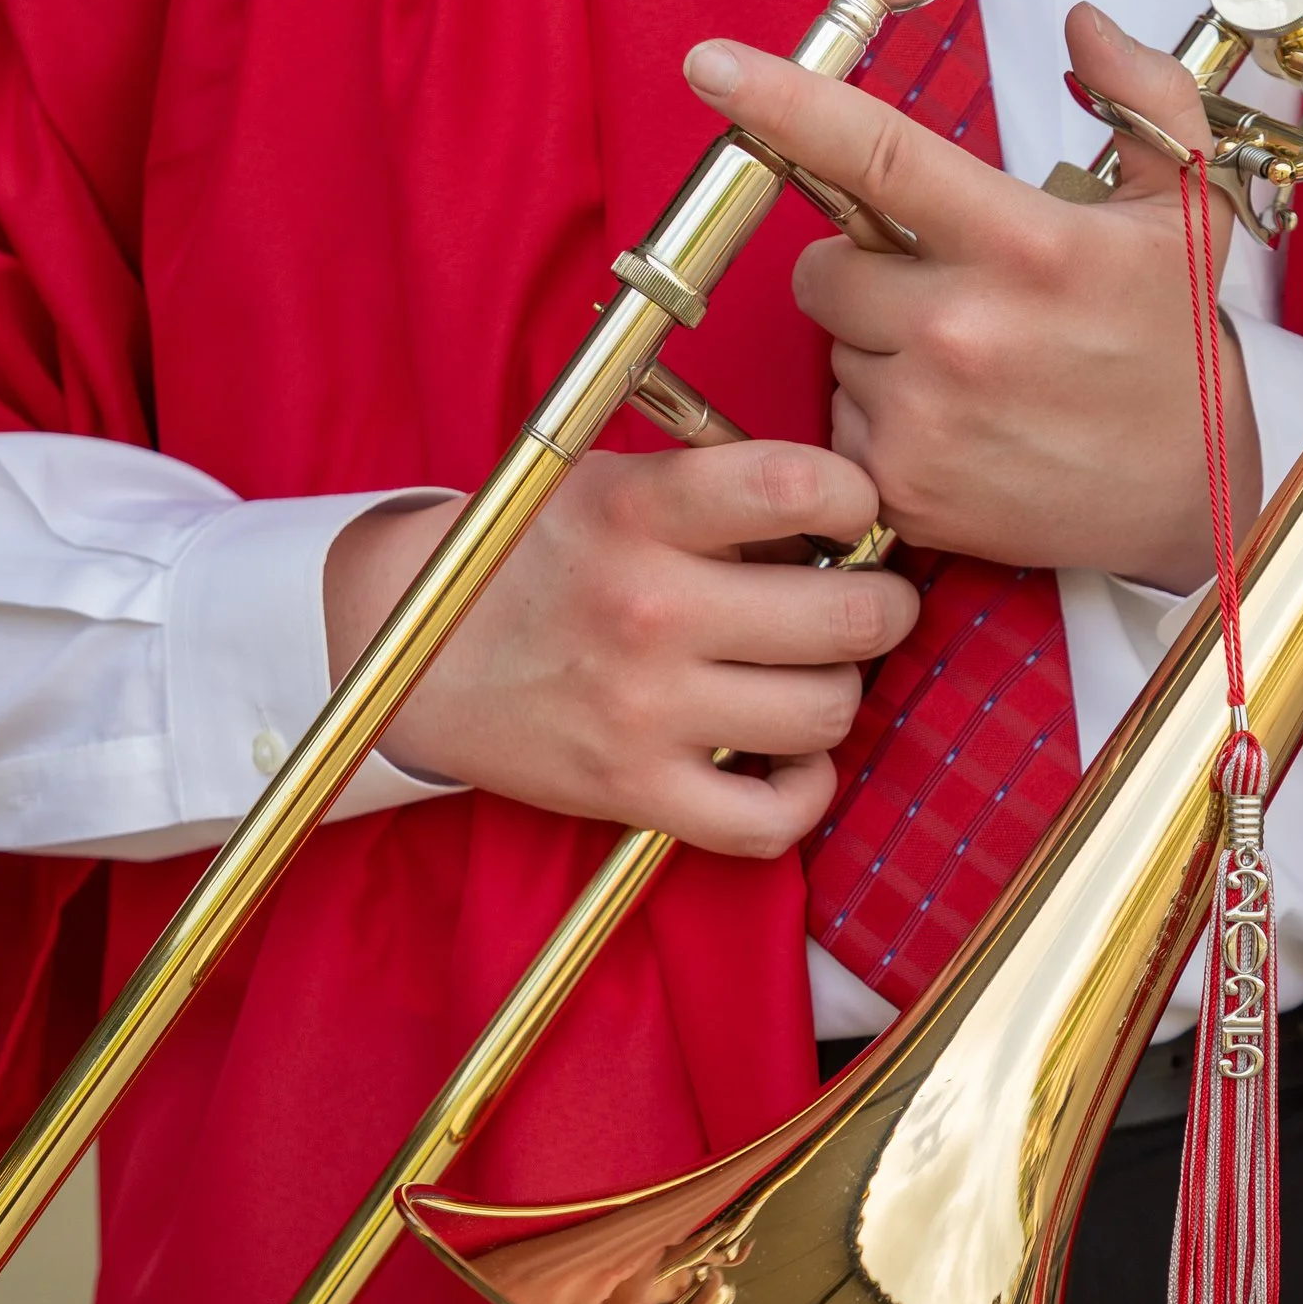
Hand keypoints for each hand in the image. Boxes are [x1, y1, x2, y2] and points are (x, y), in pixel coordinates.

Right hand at [324, 443, 918, 858]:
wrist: (422, 653)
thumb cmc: (546, 559)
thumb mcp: (615, 485)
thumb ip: (722, 492)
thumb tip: (852, 520)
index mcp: (641, 510)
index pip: (801, 487)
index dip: (857, 500)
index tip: (850, 516)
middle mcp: (647, 608)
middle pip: (847, 617)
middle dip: (881, 607)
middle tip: (864, 605)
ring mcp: (643, 709)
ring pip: (827, 712)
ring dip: (840, 693)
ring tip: (809, 674)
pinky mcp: (635, 792)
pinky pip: (774, 817)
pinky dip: (807, 791)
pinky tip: (790, 759)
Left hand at [683, 3, 1260, 594]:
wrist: (1187, 498)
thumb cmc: (1174, 352)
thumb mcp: (1186, 214)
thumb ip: (1143, 99)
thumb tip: (1086, 26)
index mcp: (1023, 246)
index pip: (877, 154)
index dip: (782, 102)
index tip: (712, 68)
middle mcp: (963, 330)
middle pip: (823, 268)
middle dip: (861, 273)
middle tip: (941, 299)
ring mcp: (926, 415)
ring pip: (834, 349)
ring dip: (877, 352)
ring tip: (967, 376)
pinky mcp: (903, 486)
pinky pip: (840, 424)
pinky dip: (879, 425)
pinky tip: (952, 429)